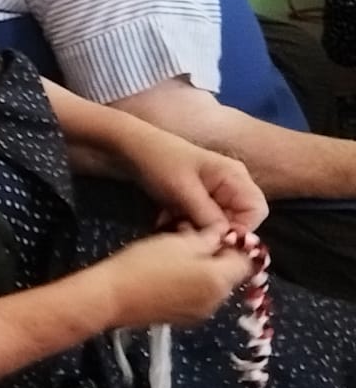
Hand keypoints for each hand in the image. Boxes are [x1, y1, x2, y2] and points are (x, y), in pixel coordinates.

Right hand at [99, 224, 251, 327]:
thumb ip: (208, 238)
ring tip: (174, 261)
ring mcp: (200, 314)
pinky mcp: (182, 321)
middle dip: (215, 260)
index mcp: (220, 280)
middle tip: (189, 244)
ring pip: (211, 288)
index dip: (234, 246)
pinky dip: (189, 288)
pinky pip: (196, 299)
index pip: (245, 261)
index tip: (213, 234)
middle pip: (229, 276)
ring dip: (201, 274)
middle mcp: (217, 301)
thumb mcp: (178, 242)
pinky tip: (166, 279)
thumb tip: (222, 235)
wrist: (110, 298)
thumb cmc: (144, 264)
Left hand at [121, 123, 266, 233]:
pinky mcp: (197, 199)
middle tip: (187, 233)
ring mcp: (214, 192)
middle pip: (237, 221)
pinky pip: (200, 220)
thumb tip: (228, 239)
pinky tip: (164, 221)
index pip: (256, 212)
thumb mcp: (183, 190)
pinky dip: (184, 224)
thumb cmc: (159, 162)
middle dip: (214, 232)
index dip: (241, 230)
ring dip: (195, 230)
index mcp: (235, 177)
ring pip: (216, 224)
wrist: (131, 148)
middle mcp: (231, 185)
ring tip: (171, 225)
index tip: (215, 239)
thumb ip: (207, 215)